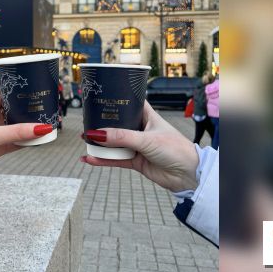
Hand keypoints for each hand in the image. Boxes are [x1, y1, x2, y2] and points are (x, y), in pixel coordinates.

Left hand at [0, 91, 52, 186]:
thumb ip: (16, 133)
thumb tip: (41, 128)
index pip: (6, 94)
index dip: (20, 92)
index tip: (37, 91)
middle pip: (13, 110)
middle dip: (28, 110)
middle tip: (46, 108)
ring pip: (15, 127)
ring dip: (28, 127)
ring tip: (46, 123)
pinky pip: (14, 141)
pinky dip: (25, 141)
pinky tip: (37, 139)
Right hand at [80, 101, 198, 192]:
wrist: (188, 175)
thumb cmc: (175, 149)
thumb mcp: (146, 139)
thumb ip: (121, 137)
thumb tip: (97, 134)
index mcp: (147, 116)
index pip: (129, 103)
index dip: (116, 99)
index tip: (100, 96)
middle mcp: (141, 129)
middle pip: (117, 124)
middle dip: (102, 124)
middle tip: (86, 121)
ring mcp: (137, 146)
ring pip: (114, 143)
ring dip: (100, 143)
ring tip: (84, 141)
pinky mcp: (135, 161)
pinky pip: (115, 159)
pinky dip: (102, 159)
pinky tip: (89, 158)